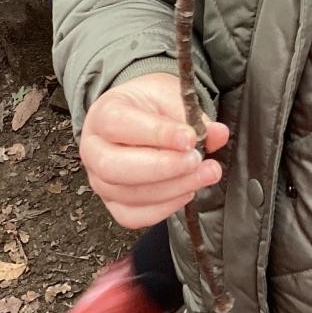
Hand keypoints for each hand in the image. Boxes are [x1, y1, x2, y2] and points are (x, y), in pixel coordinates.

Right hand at [80, 72, 228, 228]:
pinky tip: (187, 191)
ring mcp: (100, 180)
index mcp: (103, 114)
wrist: (138, 116)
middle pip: (115, 167)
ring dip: (172, 188)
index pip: (120, 125)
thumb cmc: (150, 106)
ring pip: (128, 195)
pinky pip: (133, 216)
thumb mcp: (170, 96)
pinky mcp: (113, 204)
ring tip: (204, 174)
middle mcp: (93, 150)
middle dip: (162, 167)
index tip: (190, 137)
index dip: (156, 134)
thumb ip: (192, 115)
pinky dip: (164, 208)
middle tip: (196, 160)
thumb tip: (218, 134)